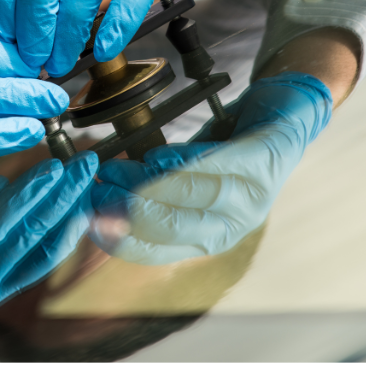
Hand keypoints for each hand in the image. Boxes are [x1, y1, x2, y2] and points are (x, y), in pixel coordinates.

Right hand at [88, 73, 332, 264]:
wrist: (277, 115)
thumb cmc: (224, 150)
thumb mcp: (184, 179)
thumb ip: (149, 191)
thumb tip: (98, 193)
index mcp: (206, 239)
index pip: (156, 251)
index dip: (120, 238)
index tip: (88, 219)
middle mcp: (231, 226)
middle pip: (176, 229)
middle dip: (131, 211)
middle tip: (97, 191)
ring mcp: (253, 196)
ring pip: (198, 199)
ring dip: (151, 184)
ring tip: (118, 170)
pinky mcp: (264, 162)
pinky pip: (222, 165)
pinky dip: (187, 162)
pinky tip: (159, 158)